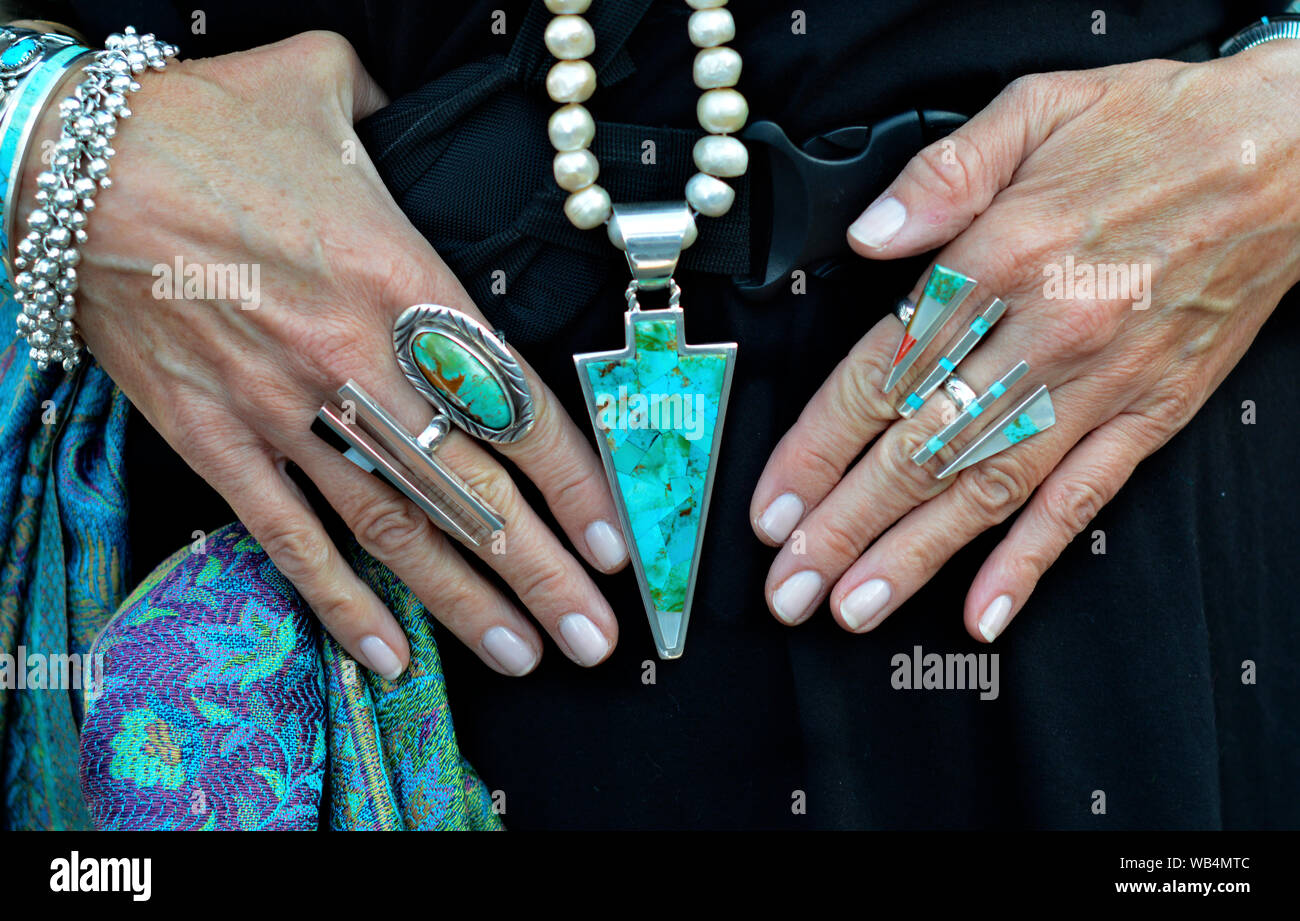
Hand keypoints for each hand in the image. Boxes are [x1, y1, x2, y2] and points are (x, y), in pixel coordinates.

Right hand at [24, 32, 629, 676]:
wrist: (64, 165)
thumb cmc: (201, 124)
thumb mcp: (322, 88)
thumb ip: (391, 114)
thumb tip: (409, 107)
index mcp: (404, 281)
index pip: (515, 405)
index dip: (574, 483)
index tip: (613, 541)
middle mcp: (357, 359)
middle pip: (473, 487)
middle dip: (542, 570)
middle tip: (594, 636)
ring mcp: (285, 410)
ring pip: (395, 526)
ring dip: (465, 601)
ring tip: (524, 655)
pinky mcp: (216, 440)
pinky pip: (288, 538)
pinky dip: (338, 600)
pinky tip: (384, 654)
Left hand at [750, 41, 1299, 640]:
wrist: (1287, 154)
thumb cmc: (1157, 131)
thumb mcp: (1036, 107)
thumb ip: (941, 174)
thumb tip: (872, 232)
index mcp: (1003, 256)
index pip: (883, 373)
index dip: (818, 448)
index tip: (774, 503)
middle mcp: (1047, 331)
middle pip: (922, 447)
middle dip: (844, 526)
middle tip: (790, 586)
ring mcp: (1101, 382)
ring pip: (989, 487)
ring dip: (914, 556)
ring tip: (853, 607)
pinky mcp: (1152, 412)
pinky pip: (1083, 499)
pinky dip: (1032, 559)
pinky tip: (986, 608)